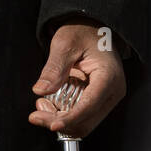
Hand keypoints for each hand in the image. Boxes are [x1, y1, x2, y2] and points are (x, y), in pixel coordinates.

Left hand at [29, 21, 125, 138]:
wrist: (93, 27)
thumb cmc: (83, 30)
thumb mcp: (65, 43)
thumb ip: (54, 68)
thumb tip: (41, 90)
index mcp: (108, 77)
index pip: (89, 106)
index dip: (69, 118)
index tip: (52, 124)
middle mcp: (113, 92)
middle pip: (86, 121)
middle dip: (60, 122)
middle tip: (37, 114)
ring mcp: (108, 97)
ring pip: (84, 122)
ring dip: (62, 120)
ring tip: (42, 105)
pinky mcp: (100, 100)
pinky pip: (83, 115)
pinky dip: (66, 115)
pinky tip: (52, 103)